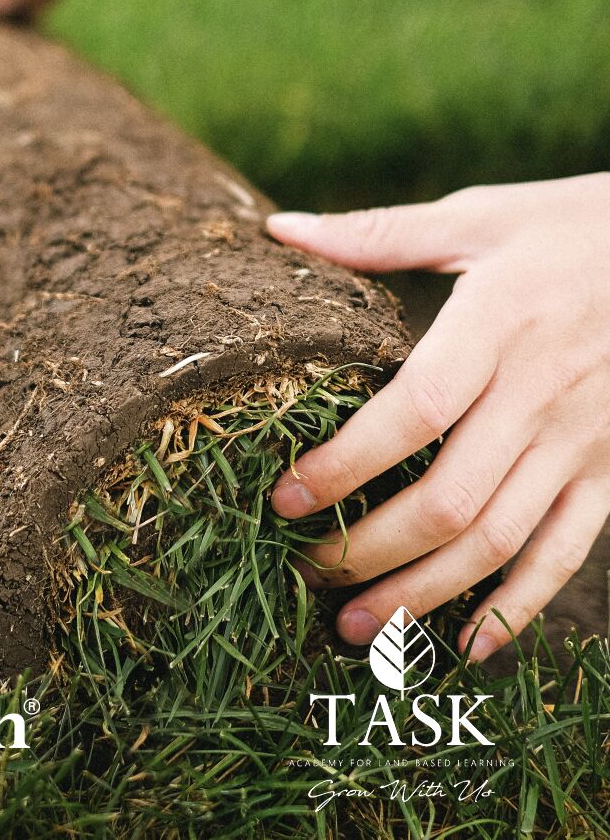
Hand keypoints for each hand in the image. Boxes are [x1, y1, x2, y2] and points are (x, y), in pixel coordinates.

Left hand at [267, 174, 609, 660]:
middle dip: (369, 549)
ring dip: (423, 593)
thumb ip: (377, 234)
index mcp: (500, 325)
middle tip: (303, 571)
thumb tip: (280, 229)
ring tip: (355, 627)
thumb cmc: (576, 227)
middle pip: (450, 498)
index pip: (414, 413)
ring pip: (499, 540)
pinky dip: (519, 605)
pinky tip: (468, 644)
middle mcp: (543, 395)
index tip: (284, 497)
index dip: (346, 464)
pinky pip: (566, 551)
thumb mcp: (480, 215)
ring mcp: (584, 442)